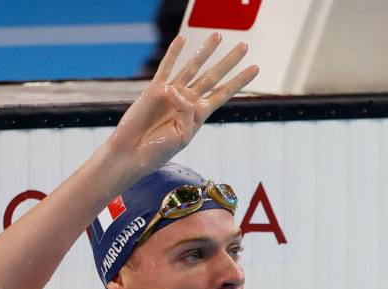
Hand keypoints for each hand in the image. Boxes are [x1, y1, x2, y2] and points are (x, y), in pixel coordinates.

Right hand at [109, 33, 258, 173]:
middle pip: (212, 77)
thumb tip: (177, 91)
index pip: (222, 94)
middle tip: (244, 46)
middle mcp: (186, 102)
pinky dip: (173, 54)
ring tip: (218, 35)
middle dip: (228, 62)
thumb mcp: (182, 136)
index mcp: (197, 116)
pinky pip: (166, 68)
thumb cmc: (157, 151)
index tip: (254, 68)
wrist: (132, 154)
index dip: (239, 81)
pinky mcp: (153, 91)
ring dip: (205, 51)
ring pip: (192, 67)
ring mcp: (170, 94)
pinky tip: (182, 39)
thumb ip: (187, 112)